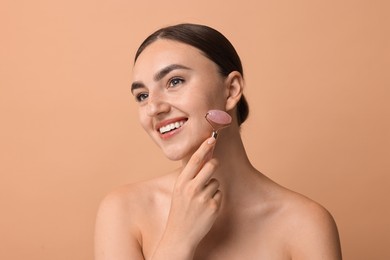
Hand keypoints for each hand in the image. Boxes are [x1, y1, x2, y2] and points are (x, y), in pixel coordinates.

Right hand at [154, 137, 221, 257]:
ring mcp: (203, 198)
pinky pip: (219, 194)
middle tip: (211, 167)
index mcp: (181, 183)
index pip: (194, 160)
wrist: (180, 235)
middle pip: (211, 166)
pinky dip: (215, 199)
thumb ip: (189, 176)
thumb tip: (202, 158)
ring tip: (202, 199)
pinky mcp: (213, 207)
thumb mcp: (179, 191)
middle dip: (213, 164)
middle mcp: (191, 188)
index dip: (204, 148)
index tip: (212, 138)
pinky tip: (206, 207)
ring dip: (212, 187)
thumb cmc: (180, 210)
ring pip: (216, 181)